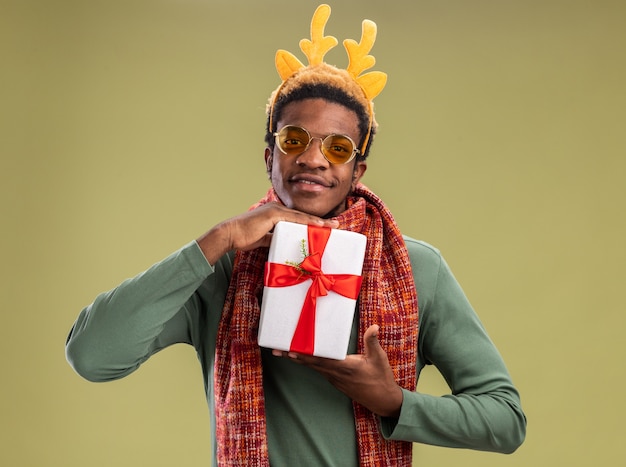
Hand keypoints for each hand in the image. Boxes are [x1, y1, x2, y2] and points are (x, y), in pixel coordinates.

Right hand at [196, 202, 338, 264]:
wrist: (230, 234)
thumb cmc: (243, 237)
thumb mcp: (262, 238)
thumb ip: (273, 238)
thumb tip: (282, 243)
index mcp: (275, 213)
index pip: (298, 218)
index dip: (312, 222)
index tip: (326, 228)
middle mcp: (277, 208)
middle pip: (303, 215)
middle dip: (321, 221)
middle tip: (337, 225)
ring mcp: (276, 209)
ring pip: (302, 216)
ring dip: (319, 221)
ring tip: (334, 226)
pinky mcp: (273, 214)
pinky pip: (295, 218)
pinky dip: (308, 222)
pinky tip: (319, 225)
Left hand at [272, 325, 403, 417]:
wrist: (383, 400)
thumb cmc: (381, 378)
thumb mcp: (379, 358)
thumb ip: (372, 341)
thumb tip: (374, 327)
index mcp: (345, 366)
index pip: (320, 360)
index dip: (305, 356)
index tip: (291, 351)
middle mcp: (336, 373)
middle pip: (310, 363)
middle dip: (293, 357)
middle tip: (276, 350)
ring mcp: (334, 378)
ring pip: (313, 367)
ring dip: (298, 360)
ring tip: (283, 352)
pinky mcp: (335, 380)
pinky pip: (318, 370)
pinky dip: (308, 363)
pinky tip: (302, 358)